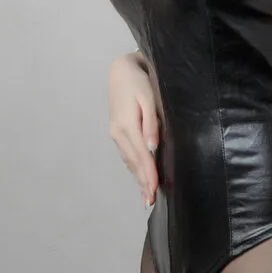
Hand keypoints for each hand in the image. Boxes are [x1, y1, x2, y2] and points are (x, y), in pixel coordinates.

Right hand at [108, 54, 159, 206]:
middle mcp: (118, 133)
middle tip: (150, 201)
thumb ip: (151, 123)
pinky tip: (139, 175)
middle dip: (143, 182)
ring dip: (138, 177)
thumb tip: (153, 147)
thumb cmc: (138, 82)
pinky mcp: (117, 131)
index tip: (155, 190)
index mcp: (126, 126)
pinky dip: (133, 167)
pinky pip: (126, 154)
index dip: (149, 174)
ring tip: (146, 195)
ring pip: (129, 160)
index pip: (141, 156)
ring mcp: (115, 133)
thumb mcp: (148, 98)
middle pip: (133, 162)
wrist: (121, 71)